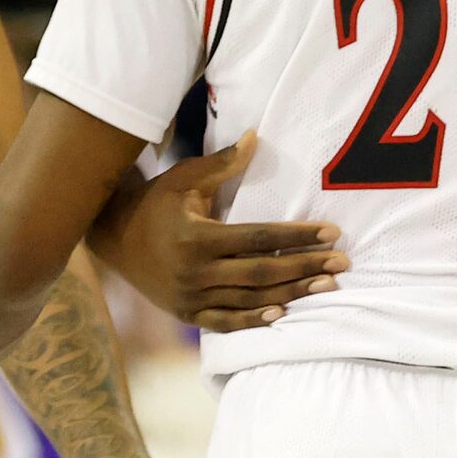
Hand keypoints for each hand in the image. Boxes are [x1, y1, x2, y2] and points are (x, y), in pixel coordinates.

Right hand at [99, 131, 347, 331]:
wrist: (113, 237)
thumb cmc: (155, 201)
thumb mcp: (184, 178)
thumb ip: (223, 163)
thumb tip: (256, 135)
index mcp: (197, 237)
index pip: (259, 238)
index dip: (298, 236)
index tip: (332, 232)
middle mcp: (195, 272)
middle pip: (262, 272)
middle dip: (306, 267)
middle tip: (342, 262)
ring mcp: (190, 297)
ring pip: (251, 299)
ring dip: (292, 293)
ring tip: (327, 285)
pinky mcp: (186, 314)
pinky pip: (226, 322)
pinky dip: (254, 320)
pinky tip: (283, 313)